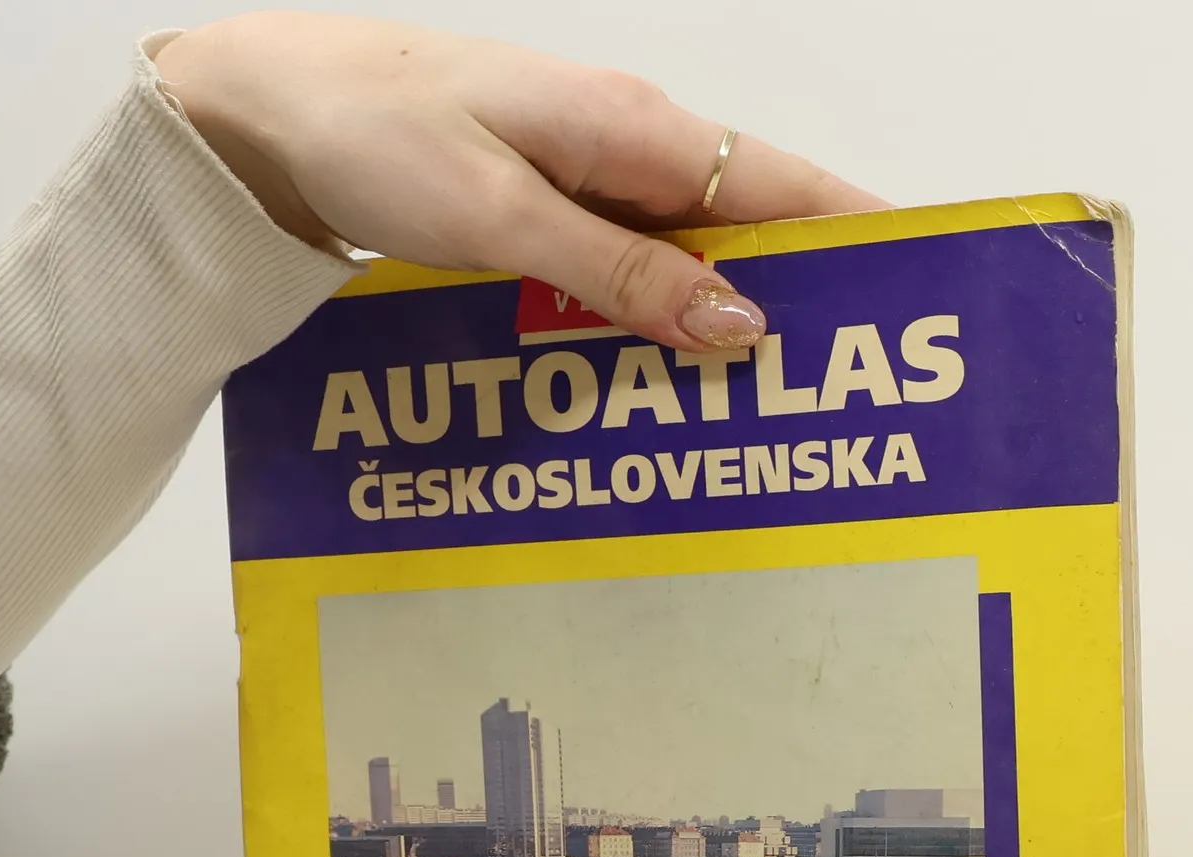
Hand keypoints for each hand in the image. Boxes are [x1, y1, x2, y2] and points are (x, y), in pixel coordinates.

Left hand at [151, 13, 889, 350]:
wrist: (267, 113)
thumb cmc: (372, 140)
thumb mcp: (499, 218)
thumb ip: (620, 273)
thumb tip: (738, 321)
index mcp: (631, 126)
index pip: (779, 181)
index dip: (858, 232)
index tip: (925, 287)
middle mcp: (626, 145)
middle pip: (747, 226)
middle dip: (805, 296)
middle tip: (854, 386)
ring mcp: (588, 178)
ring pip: (690, 258)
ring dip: (727, 324)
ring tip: (775, 408)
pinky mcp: (551, 209)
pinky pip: (631, 270)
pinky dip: (659, 322)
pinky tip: (670, 379)